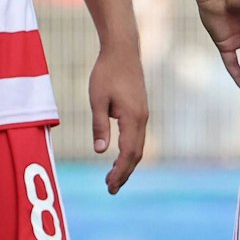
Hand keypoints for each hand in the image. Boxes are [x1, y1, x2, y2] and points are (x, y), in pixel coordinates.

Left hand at [88, 50, 147, 194]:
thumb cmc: (106, 72)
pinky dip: (129, 151)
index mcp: (132, 118)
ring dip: (127, 164)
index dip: (119, 172)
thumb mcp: (97, 100)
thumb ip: (99, 126)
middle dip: (124, 173)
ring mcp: (143, 114)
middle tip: (110, 189)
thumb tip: (101, 152)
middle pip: (136, 154)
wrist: (122, 50)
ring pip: (138, 146)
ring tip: (113, 178)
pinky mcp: (140, 110)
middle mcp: (142, 118)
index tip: (109, 186)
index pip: (128, 153)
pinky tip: (119, 156)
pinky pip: (137, 137)